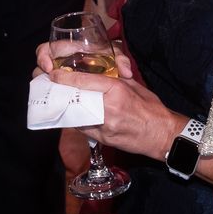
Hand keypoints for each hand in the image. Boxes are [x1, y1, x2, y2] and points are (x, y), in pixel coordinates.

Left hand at [38, 49, 181, 160]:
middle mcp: (109, 107)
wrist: (162, 134)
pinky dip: (75, 121)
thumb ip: (113, 80)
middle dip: (61, 92)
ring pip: (76, 115)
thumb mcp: (133, 86)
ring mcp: (105, 125)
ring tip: (57, 100)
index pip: (85, 81)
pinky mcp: (104, 138)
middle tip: (50, 86)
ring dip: (65, 107)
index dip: (65, 78)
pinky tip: (70, 115)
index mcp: (117, 90)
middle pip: (76, 98)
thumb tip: (93, 75)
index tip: (53, 75)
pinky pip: (83, 128)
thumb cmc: (151, 108)